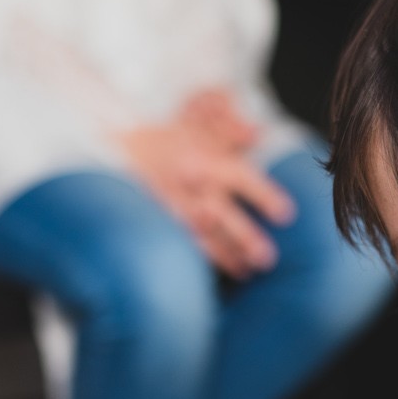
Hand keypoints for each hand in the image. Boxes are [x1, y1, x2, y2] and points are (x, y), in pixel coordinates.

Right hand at [119, 89, 294, 277]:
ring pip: (204, 235)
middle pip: (224, 215)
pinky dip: (202, 258)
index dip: (264, 196)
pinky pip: (182, 243)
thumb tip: (256, 133)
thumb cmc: (162, 141)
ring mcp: (172, 206)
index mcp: (204, 159)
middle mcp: (190, 185)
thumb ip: (227, 130)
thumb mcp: (194, 127)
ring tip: (248, 271)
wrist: (112, 152)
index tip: (286, 214)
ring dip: (227, 256)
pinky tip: (219, 270)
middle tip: (268, 259)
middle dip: (246, 238)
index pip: (241, 177)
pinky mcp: (159, 222)